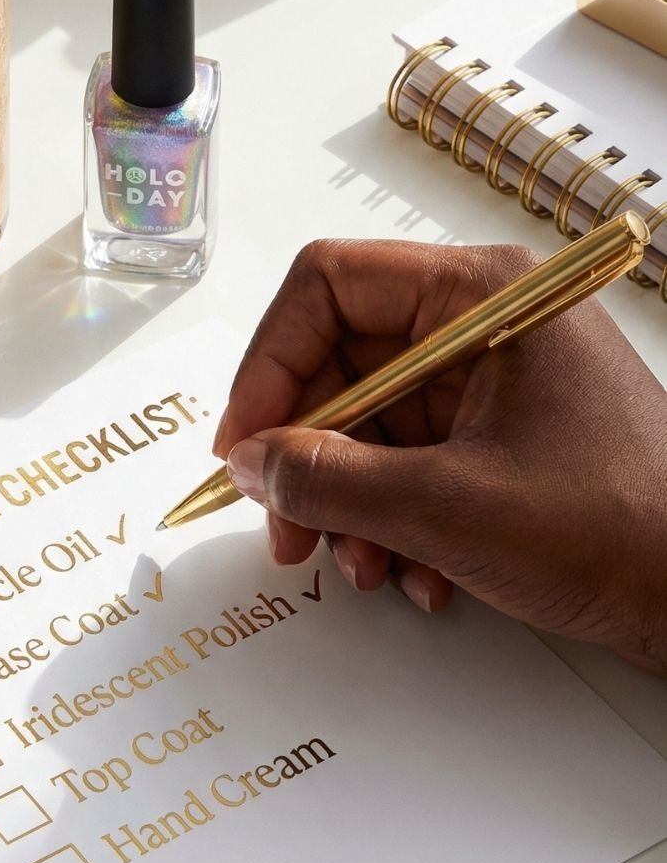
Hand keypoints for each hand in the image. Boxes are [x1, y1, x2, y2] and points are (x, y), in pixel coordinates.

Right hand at [215, 238, 666, 673]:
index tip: (244, 446)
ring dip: (351, 503)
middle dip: (307, 456)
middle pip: (343, 361)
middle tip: (285, 530)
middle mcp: (485, 321)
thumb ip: (330, 481)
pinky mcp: (509, 434)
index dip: (270, 366)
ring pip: (373, 422)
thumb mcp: (447, 508)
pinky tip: (418, 576)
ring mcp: (498, 378)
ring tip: (363, 567)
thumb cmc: (618, 527)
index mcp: (480, 294)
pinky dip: (397, 519)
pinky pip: (415, 460)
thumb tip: (252, 463)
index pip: (327, 286)